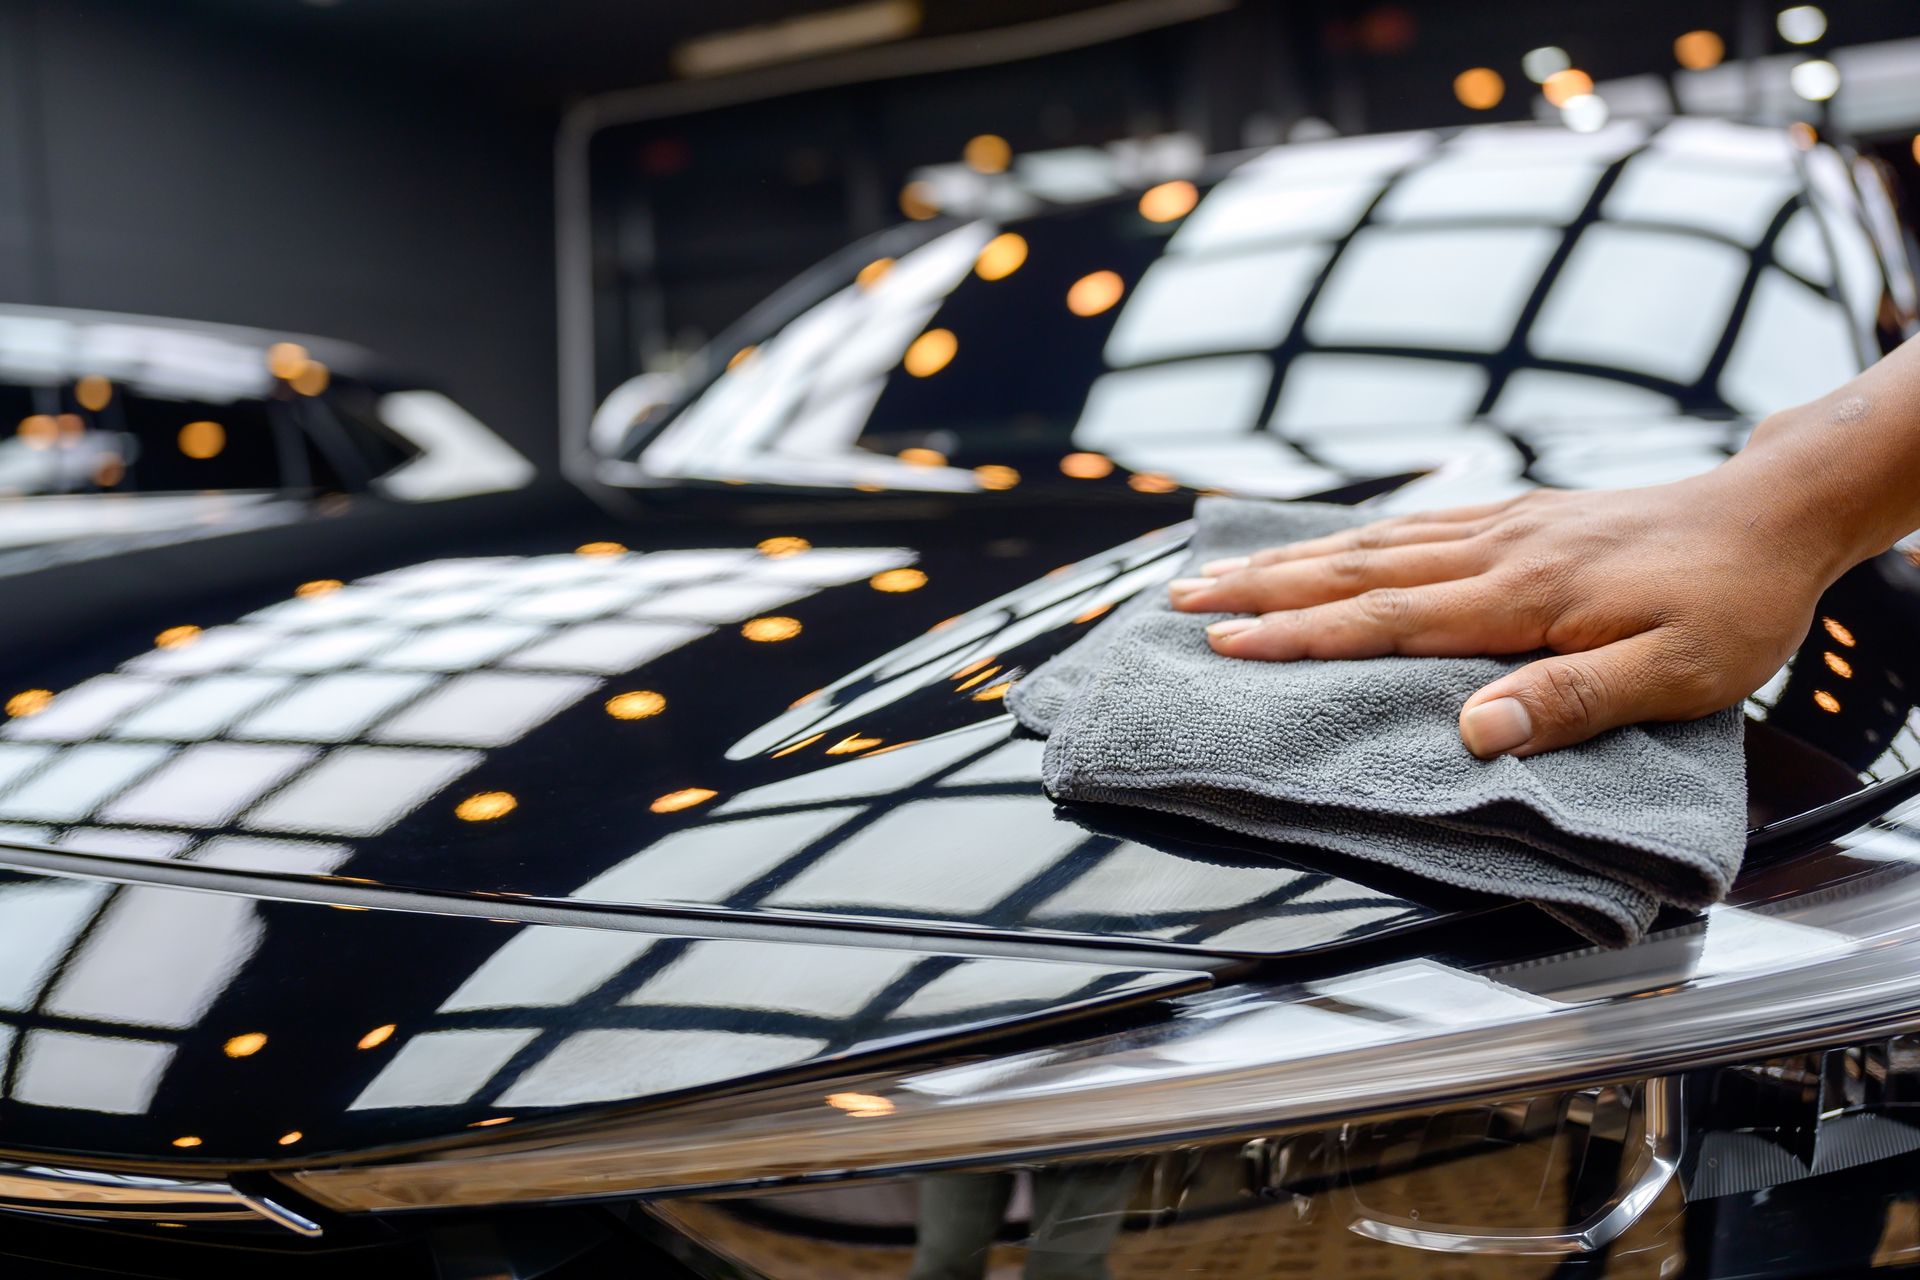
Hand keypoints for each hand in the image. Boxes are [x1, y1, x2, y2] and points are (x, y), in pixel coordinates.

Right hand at [1165, 452, 1851, 758]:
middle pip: (1355, 569)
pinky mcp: (1519, 515)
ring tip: (1221, 568)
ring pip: (1374, 540)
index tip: (1226, 643)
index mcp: (1525, 595)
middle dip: (1261, 588)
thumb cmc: (1735, 602)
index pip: (1387, 617)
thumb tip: (1477, 730)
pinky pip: (1412, 522)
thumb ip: (1576, 700)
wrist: (1775, 511)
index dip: (1300, 635)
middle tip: (1182, 600)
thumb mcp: (1680, 672)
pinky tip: (1324, 543)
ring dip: (1290, 558)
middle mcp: (1499, 550)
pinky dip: (1350, 534)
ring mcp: (1504, 525)